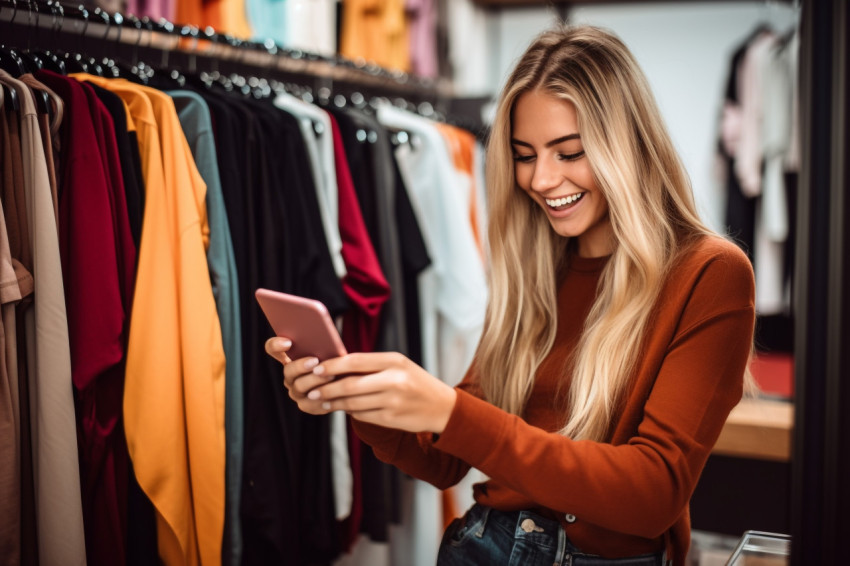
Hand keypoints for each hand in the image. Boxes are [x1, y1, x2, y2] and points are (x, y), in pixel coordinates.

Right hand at [265, 336, 337, 415]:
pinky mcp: (307, 405)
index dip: (276, 345)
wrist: (345, 382)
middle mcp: (290, 375)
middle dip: (301, 366)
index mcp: (290, 357)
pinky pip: (310, 404)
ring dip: (315, 380)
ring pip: (299, 387)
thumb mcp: (327, 348)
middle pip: (288, 370)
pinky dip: (321, 399)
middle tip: (315, 360)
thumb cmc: (336, 360)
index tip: (288, 342)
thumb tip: (321, 335)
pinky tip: (331, 395)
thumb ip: (319, 341)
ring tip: (331, 375)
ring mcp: (296, 391)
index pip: (273, 348)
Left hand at [305, 352, 456, 433]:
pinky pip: (362, 415)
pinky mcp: (391, 419)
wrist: (443, 407)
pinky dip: (350, 412)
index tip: (316, 369)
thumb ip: (372, 365)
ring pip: (353, 403)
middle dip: (326, 388)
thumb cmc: (415, 382)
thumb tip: (337, 366)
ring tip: (323, 401)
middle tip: (311, 390)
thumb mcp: (399, 366)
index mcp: (394, 361)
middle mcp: (394, 380)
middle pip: (350, 385)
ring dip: (334, 403)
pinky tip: (344, 408)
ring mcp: (393, 401)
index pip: (355, 361)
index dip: (332, 366)